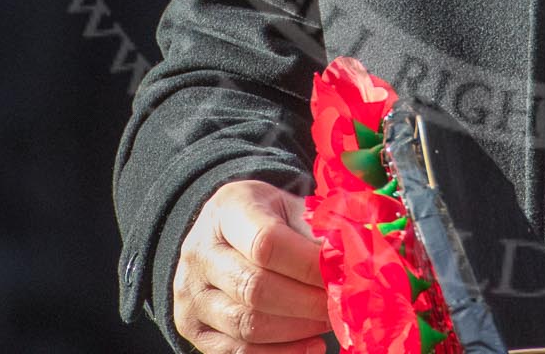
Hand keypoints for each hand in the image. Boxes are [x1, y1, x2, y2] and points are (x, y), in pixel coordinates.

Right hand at [172, 178, 330, 353]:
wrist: (221, 234)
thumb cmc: (266, 218)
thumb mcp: (290, 206)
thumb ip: (318, 229)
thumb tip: (353, 262)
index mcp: (227, 211)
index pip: (265, 243)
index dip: (308, 265)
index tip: (342, 276)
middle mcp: (200, 253)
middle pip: (255, 288)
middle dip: (307, 302)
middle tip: (340, 306)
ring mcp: (191, 294)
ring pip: (246, 325)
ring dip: (297, 330)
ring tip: (328, 321)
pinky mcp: (195, 329)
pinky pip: (237, 353)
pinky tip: (311, 344)